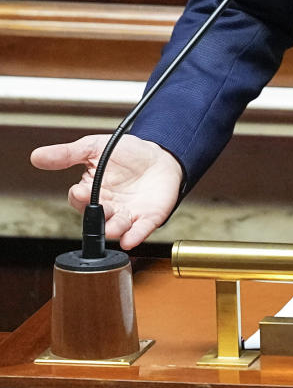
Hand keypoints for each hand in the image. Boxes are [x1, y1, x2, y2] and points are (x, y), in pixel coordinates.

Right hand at [31, 134, 182, 249]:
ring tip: (112, 228)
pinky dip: (135, 236)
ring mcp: (128, 214)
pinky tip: (130, 239)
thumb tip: (36, 156)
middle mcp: (108, 207)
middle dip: (96, 215)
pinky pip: (140, 230)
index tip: (80, 190)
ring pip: (116, 228)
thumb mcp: (94, 147)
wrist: (161, 154)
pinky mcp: (148, 218)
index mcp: (93, 192)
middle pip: (97, 218)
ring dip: (113, 229)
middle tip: (97, 207)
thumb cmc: (126, 153)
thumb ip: (67, 154)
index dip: (79, 197)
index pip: (80, 200)